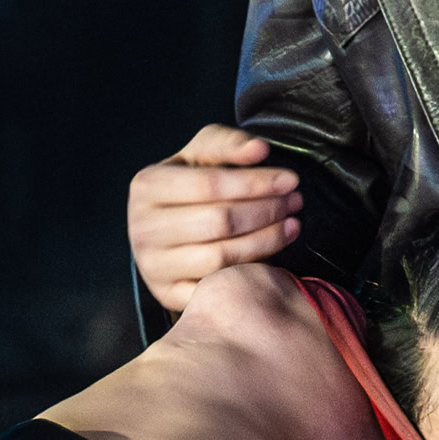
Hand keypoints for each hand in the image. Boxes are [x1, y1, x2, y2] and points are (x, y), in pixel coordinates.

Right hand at [130, 125, 301, 306]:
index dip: (255, 182)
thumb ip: (228, 145)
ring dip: (267, 241)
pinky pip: (217, 288)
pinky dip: (248, 272)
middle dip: (266, 210)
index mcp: (147, 186)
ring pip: (221, 257)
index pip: (210, 184)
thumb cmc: (187, 186)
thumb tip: (259, 149)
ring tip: (291, 225)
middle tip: (295, 203)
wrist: (162, 230)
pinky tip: (272, 256)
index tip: (290, 180)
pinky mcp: (168, 295)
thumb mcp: (201, 155)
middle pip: (219, 221)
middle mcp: (143, 228)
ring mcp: (154, 266)